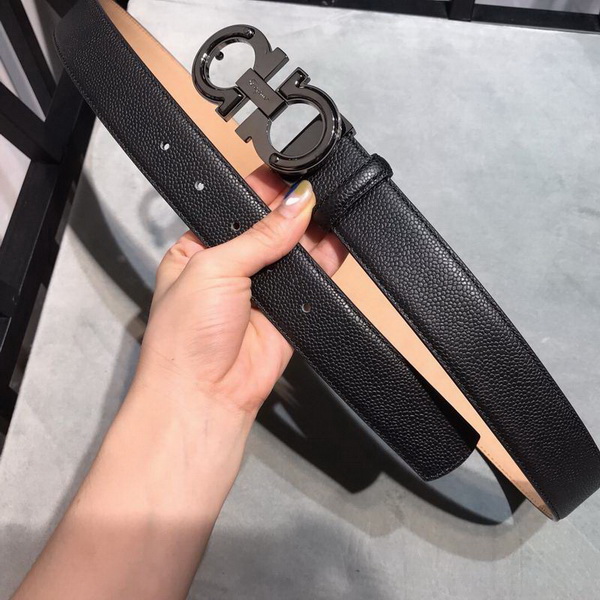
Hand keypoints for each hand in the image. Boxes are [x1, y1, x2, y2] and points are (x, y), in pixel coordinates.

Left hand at [132, 166, 346, 417]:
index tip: (287, 174)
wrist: (204, 394)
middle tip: (313, 190)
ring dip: (312, 234)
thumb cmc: (183, 338)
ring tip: (329, 210)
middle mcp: (232, 267)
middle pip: (271, 228)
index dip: (262, 190)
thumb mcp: (214, 267)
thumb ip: (261, 236)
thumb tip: (296, 204)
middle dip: (292, 211)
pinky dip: (327, 263)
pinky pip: (313, 281)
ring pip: (295, 252)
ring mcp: (262, 290)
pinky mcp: (288, 311)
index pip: (238, 207)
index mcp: (201, 248)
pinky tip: (336, 243)